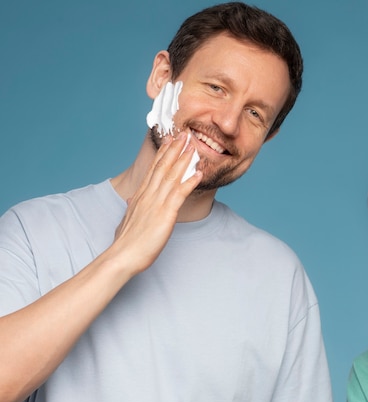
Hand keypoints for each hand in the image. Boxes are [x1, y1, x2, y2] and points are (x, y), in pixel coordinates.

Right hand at [112, 132, 201, 275]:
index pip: (154, 169)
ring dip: (184, 160)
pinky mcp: (165, 214)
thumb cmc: (126, 242)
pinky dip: (190, 182)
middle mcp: (148, 195)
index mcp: (141, 196)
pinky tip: (199, 173)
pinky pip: (180, 194)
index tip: (171, 140)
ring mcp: (156, 203)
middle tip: (185, 134)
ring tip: (194, 146)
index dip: (164, 153)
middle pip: (163, 166)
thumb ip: (131, 209)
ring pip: (172, 176)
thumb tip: (131, 202)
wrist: (123, 256)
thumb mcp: (126, 220)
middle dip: (175, 149)